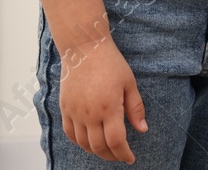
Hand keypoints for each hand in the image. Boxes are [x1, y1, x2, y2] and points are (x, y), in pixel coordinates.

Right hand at [55, 35, 147, 162]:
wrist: (84, 48)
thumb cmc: (110, 63)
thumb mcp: (129, 83)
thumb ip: (135, 108)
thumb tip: (142, 129)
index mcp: (108, 108)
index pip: (116, 141)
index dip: (124, 154)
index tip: (130, 158)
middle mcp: (89, 114)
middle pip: (99, 147)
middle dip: (111, 155)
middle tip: (120, 155)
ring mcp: (74, 112)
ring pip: (83, 143)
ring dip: (96, 151)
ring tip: (107, 150)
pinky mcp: (64, 108)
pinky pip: (70, 133)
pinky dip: (79, 142)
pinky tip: (88, 141)